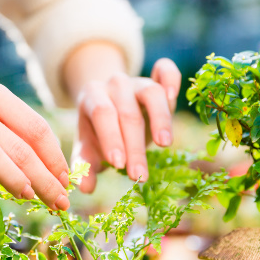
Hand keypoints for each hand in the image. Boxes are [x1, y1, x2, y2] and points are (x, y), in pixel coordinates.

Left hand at [71, 58, 180, 192]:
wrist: (109, 107)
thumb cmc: (99, 133)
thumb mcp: (88, 147)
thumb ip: (85, 166)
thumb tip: (85, 189)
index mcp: (92, 96)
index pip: (102, 114)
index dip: (111, 139)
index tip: (118, 165)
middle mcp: (115, 84)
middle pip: (127, 112)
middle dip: (134, 146)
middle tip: (139, 176)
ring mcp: (137, 80)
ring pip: (151, 93)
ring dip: (160, 119)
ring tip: (164, 145)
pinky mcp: (157, 79)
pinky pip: (166, 71)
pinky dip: (171, 78)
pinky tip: (174, 96)